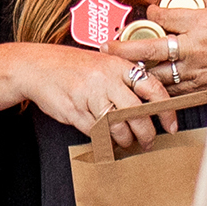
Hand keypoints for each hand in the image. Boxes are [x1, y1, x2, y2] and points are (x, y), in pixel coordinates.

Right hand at [9, 42, 157, 141]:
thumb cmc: (72, 66)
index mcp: (117, 65)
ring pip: (118, 127)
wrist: (36, 66)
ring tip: (126, 142)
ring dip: (125, 140)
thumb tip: (150, 104)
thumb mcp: (103, 63)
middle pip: (137, 113)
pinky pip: (96, 132)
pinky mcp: (75, 111)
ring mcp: (89, 95)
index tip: (170, 125)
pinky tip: (106, 140)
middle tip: (148, 141)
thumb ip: (124, 79)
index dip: (165, 110)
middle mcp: (106, 79)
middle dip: (146, 133)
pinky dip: (103, 140)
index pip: (152, 88)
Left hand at [111, 0, 206, 101]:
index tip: (149, 13)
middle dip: (124, 47)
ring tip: (119, 68)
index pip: (163, 17)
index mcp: (201, 23)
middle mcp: (194, 47)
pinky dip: (157, 89)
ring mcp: (196, 70)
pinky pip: (172, 90)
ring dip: (137, 72)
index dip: (151, 14)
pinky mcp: (200, 87)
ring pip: (157, 74)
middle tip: (106, 46)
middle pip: (150, 48)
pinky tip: (145, 88)